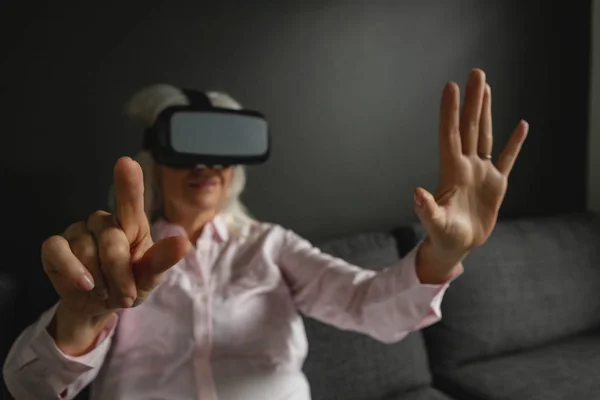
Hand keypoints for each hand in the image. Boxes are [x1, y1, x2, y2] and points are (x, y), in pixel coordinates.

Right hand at [41, 157, 190, 353]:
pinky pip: (57, 251)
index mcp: (131, 224)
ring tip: (104, 291)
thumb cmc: (129, 284)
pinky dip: (71, 271)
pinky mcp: (54, 247)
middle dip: (119, 273)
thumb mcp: (150, 277)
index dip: (128, 183)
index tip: (126, 163)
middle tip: (126, 295)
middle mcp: (103, 221)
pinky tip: (84, 285)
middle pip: (111, 240)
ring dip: (98, 279)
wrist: (100, 306)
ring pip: (85, 249)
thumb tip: (183, 243)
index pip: (130, 201)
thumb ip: (162, 260)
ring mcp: (77, 231)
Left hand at [414, 69, 527, 281]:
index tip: (450, 86)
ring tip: (487, 87)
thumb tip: (417, 194)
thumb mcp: (435, 223)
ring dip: (487, 111)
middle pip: (471, 127)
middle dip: (473, 100)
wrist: (456, 245)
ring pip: (486, 135)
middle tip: (475, 72)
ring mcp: (481, 172)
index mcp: (451, 171)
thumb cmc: (442, 235)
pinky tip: (521, 125)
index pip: (450, 134)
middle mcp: (466, 166)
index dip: (450, 111)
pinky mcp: (496, 183)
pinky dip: (514, 143)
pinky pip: (507, 158)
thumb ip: (427, 209)